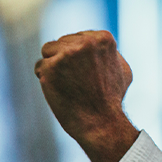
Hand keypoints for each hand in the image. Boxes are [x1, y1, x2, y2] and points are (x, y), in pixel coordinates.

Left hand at [35, 30, 139, 161]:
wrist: (102, 123)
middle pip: (62, 43)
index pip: (78, 38)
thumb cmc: (112, 99)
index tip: (90, 74)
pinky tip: (61, 91)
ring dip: (54, 67)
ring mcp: (66, 54)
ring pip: (48, 52)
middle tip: (80, 82)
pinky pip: (40, 67)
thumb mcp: (122, 69)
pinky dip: (47, 80)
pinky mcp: (50, 67)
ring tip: (70, 85)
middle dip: (66, 61)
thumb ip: (109, 52)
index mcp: (103, 38)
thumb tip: (97, 44)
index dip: (81, 58)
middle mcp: (85, 42)